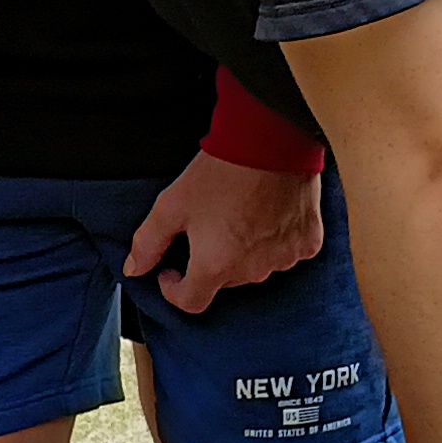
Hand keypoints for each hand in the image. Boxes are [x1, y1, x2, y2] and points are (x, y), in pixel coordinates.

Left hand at [123, 151, 323, 315]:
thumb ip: (148, 243)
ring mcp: (284, 259)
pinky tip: (267, 214)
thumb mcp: (171, 205)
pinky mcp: (308, 244)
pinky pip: (285, 253)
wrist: (271, 140)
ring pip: (255, 268)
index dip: (174, 289)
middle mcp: (252, 271)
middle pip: (223, 282)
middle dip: (209, 263)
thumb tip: (134, 270)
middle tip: (206, 227)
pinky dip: (274, 242)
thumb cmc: (219, 172)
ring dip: (243, 253)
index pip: (191, 302)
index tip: (171, 269)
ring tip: (238, 216)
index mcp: (216, 266)